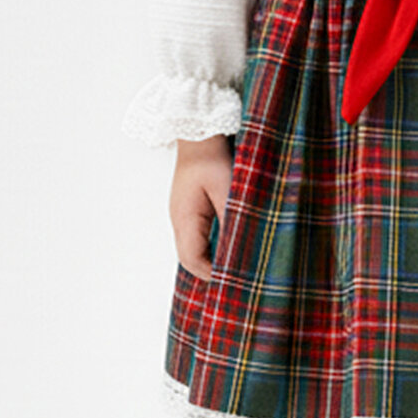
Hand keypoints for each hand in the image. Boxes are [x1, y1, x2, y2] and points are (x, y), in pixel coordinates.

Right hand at [170, 136, 232, 278]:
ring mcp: (181, 215)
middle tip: (234, 280)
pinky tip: (223, 248)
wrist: (200, 136)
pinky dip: (207, 248)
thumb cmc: (212, 158)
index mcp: (186, 218)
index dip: (211, 274)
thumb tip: (238, 249)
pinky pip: (194, 237)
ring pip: (191, 249)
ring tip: (230, 269)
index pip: (192, 259)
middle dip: (209, 272)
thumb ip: (232, 221)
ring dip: (208, 260)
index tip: (233, 281)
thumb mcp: (228, 191)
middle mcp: (179, 220)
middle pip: (189, 258)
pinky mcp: (188, 209)